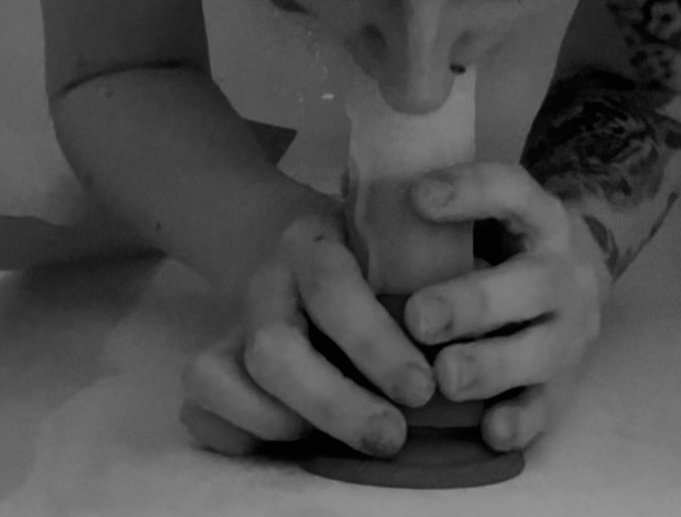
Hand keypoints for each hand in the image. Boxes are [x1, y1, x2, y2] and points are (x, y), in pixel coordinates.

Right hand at [179, 188, 436, 458]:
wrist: (287, 236)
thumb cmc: (366, 249)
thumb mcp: (396, 239)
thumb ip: (431, 273)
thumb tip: (482, 328)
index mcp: (313, 241)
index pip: (334, 288)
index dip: (374, 343)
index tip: (423, 387)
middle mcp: (265, 280)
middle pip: (275, 347)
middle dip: (334, 401)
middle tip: (392, 436)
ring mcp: (229, 321)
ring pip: (219, 376)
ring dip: (282, 424)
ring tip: (337, 445)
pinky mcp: (207, 359)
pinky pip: (198, 406)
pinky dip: (238, 434)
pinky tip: (291, 444)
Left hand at [404, 162, 605, 453]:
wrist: (581, 270)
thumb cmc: (506, 238)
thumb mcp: (488, 210)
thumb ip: (436, 211)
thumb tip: (356, 197)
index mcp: (538, 215)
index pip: (510, 190)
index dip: (468, 191)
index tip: (417, 197)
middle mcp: (563, 270)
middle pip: (530, 283)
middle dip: (473, 302)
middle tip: (418, 317)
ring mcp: (571, 329)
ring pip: (542, 350)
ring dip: (491, 365)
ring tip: (444, 377)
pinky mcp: (568, 382)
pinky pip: (549, 406)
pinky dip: (522, 420)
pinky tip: (490, 429)